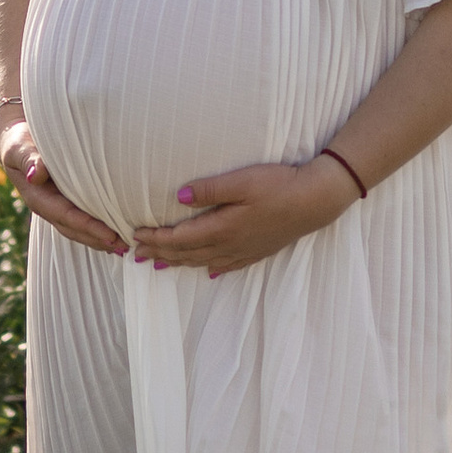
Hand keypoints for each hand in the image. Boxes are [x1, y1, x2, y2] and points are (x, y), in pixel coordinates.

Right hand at [0, 119, 126, 254]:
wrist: (16, 140)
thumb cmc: (20, 141)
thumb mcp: (20, 147)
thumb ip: (28, 159)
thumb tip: (35, 175)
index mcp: (37, 197)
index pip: (66, 216)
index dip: (87, 226)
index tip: (110, 234)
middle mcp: (48, 207)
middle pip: (74, 229)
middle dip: (98, 239)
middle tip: (125, 246)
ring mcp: (57, 207)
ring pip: (79, 229)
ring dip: (100, 239)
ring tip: (124, 246)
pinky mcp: (66, 202)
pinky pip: (82, 219)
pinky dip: (98, 229)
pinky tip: (116, 233)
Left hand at [132, 157, 353, 277]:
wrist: (316, 200)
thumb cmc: (279, 185)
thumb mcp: (241, 181)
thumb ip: (208, 190)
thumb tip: (177, 197)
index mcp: (221, 228)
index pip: (179, 238)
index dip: (155, 238)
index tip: (135, 235)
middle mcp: (229, 245)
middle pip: (186, 254)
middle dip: (159, 254)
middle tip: (136, 255)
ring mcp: (245, 250)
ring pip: (204, 262)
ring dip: (179, 264)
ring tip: (160, 266)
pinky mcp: (259, 250)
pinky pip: (229, 265)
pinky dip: (213, 268)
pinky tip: (210, 271)